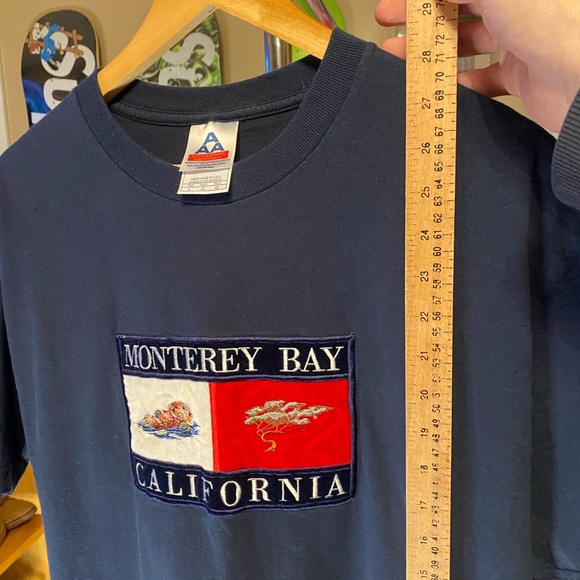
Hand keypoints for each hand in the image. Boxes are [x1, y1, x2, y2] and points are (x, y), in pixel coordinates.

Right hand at [375, 0, 579, 132]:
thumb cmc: (552, 21)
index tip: (398, 0)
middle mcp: (520, 6)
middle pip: (461, 7)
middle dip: (422, 15)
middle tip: (388, 22)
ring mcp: (521, 41)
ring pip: (467, 43)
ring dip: (432, 50)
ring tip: (397, 59)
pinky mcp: (522, 76)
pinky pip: (483, 79)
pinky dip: (458, 84)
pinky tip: (436, 88)